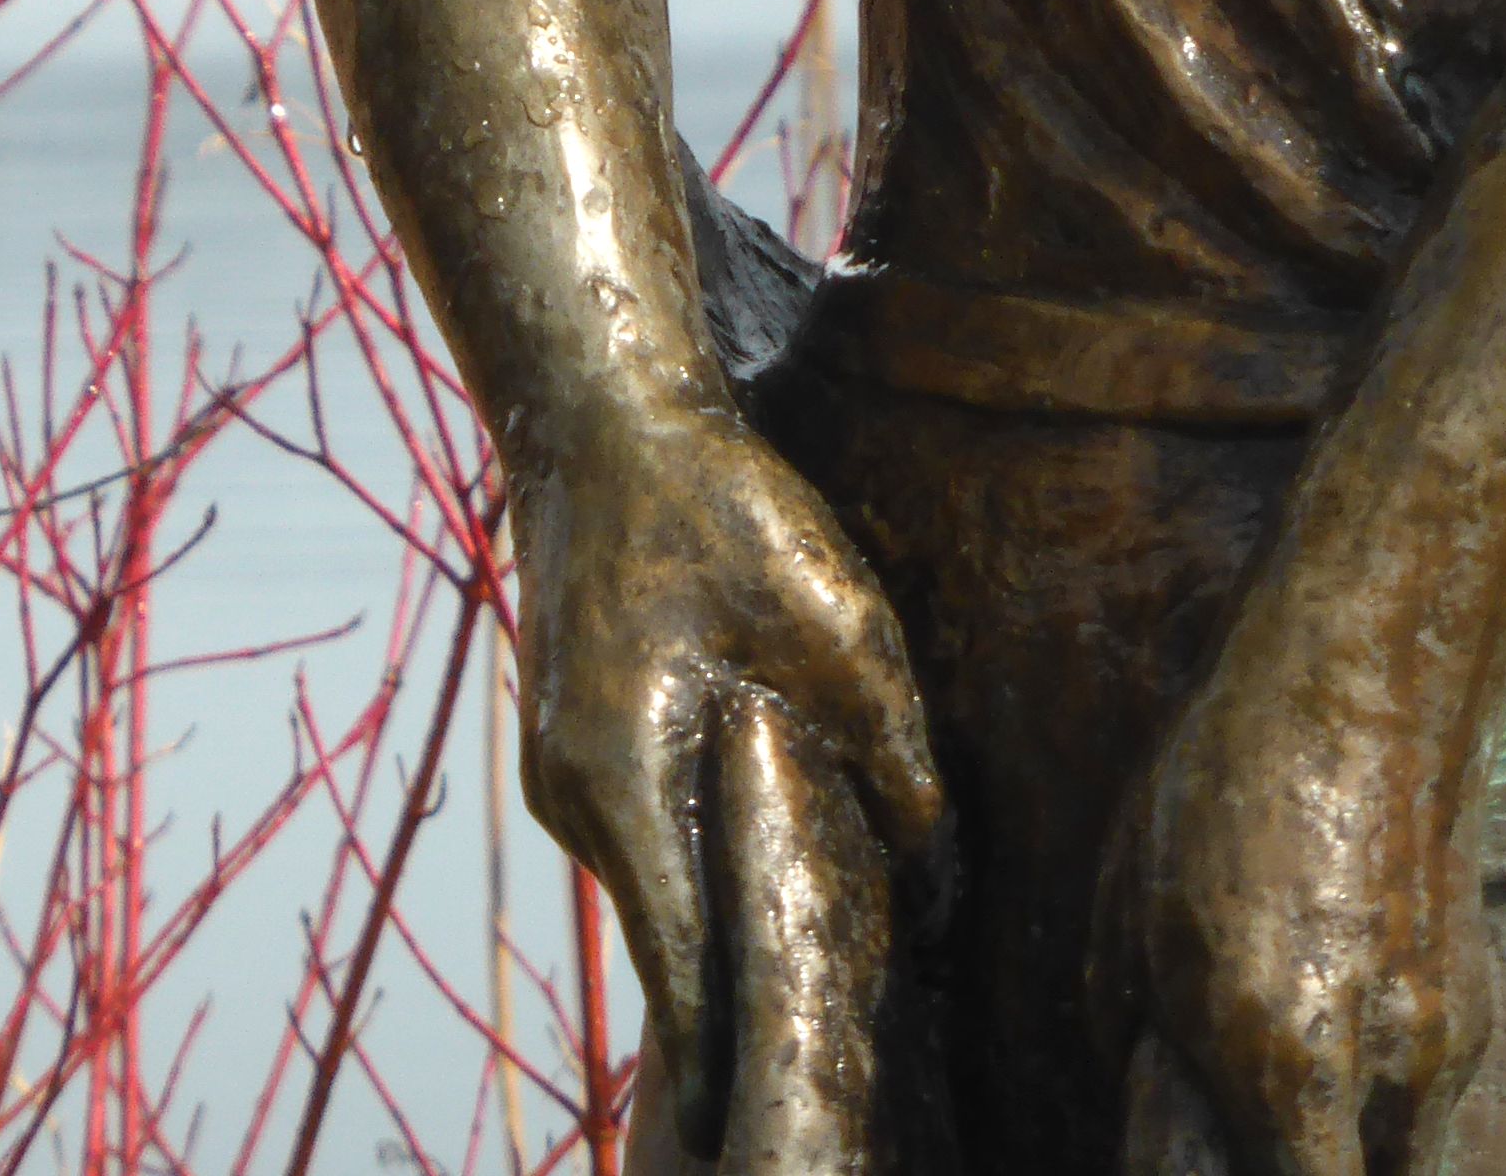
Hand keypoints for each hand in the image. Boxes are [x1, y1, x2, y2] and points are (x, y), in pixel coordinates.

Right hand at [511, 399, 944, 1159]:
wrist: (599, 404)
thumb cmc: (718, 502)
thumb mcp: (842, 628)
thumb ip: (896, 768)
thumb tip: (941, 889)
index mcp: (624, 789)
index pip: (685, 980)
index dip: (743, 1062)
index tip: (790, 1135)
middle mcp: (576, 802)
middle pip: (668, 948)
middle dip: (748, 1007)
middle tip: (835, 1078)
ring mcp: (564, 769)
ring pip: (659, 888)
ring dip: (727, 926)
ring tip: (824, 985)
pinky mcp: (578, 734)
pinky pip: (649, 834)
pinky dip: (705, 862)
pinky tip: (774, 862)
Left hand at [1101, 608, 1488, 1175]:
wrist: (1370, 676)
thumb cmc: (1226, 774)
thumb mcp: (1134, 900)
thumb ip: (1128, 1024)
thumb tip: (1133, 1082)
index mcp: (1278, 1053)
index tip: (1212, 1164)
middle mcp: (1374, 1068)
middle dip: (1312, 1172)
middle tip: (1261, 1139)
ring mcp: (1440, 1039)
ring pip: (1402, 1159)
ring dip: (1354, 1148)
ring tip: (1298, 1095)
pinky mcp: (1478, 1004)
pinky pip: (1427, 1100)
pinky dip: (1389, 1098)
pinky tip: (1341, 1030)